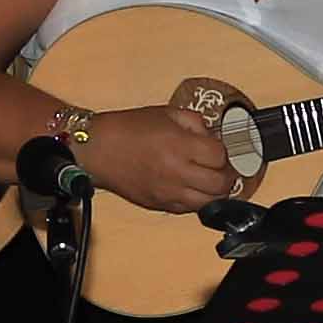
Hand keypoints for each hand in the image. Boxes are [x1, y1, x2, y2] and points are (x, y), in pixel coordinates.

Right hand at [77, 90, 244, 216]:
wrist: (97, 150)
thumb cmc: (129, 128)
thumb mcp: (166, 113)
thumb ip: (196, 123)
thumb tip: (212, 138)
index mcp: (180, 145)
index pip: (219, 156)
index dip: (222, 151)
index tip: (215, 148)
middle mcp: (177, 172)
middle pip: (220, 184)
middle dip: (225, 174)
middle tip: (219, 167)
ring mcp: (168, 193)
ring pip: (208, 202)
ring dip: (213, 191)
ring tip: (208, 180)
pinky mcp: (159, 205)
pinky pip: (189, 209)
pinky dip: (196, 200)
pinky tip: (190, 188)